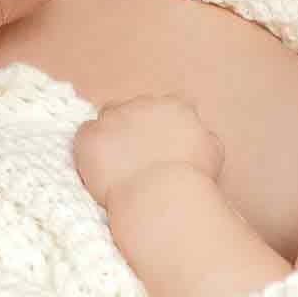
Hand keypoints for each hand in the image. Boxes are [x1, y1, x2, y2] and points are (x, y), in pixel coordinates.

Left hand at [74, 95, 223, 205]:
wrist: (160, 195)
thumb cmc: (191, 178)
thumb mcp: (212, 151)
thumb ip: (204, 135)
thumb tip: (200, 133)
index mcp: (174, 105)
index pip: (164, 104)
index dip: (159, 123)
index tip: (158, 141)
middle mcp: (143, 103)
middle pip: (132, 107)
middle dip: (132, 126)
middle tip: (135, 155)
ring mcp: (114, 118)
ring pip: (106, 118)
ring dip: (110, 135)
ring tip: (114, 162)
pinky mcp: (91, 136)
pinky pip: (85, 135)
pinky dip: (89, 150)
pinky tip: (98, 168)